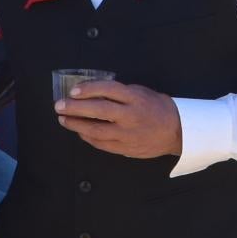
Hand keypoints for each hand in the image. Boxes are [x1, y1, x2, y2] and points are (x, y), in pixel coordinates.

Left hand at [53, 77, 182, 158]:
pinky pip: (102, 144)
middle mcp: (131, 116)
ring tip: (63, 119)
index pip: (108, 89)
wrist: (178, 131)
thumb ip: (120, 92)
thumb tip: (92, 90)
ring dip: (76, 125)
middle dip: (75, 108)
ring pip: (96, 130)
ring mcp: (128, 134)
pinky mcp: (126, 148)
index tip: (73, 91)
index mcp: (135, 98)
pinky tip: (79, 131)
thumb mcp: (141, 92)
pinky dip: (88, 137)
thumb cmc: (157, 108)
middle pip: (98, 110)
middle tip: (59, 106)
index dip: (88, 89)